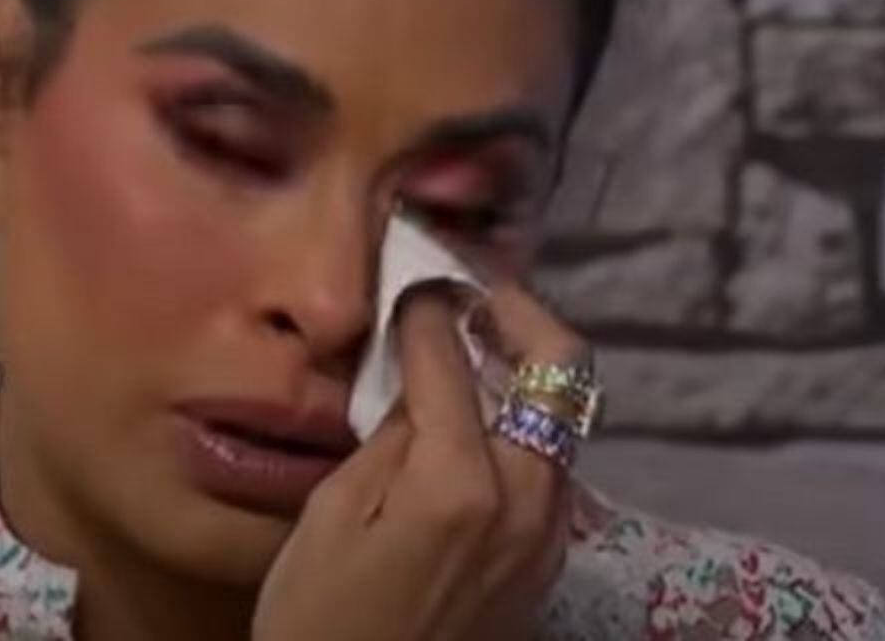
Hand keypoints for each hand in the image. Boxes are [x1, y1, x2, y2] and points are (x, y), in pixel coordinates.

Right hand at [253, 285, 587, 640]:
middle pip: (559, 369)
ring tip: (476, 344)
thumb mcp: (331, 518)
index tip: (414, 278)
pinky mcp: (548, 560)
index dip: (430, 308)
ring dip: (528, 366)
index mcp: (461, 483)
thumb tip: (416, 377)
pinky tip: (479, 420)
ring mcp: (548, 533)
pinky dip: (526, 423)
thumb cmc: (320, 621)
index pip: (454, 358)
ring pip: (564, 416)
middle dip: (518, 313)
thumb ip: (386, 438)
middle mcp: (526, 499)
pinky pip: (553, 466)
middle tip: (473, 290)